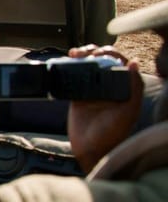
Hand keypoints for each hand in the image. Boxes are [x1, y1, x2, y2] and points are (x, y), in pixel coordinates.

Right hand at [67, 45, 143, 172]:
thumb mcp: (129, 111)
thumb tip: (134, 63)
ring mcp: (92, 91)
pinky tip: (66, 63)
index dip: (110, 53)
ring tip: (74, 54)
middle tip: (84, 52)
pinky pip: (72, 78)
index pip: (119, 63)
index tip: (99, 52)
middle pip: (101, 61)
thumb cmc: (113, 134)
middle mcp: (108, 88)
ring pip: (87, 67)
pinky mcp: (76, 97)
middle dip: (93, 51)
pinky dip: (68, 69)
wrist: (91, 150)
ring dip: (81, 56)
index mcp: (123, 88)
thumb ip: (134, 88)